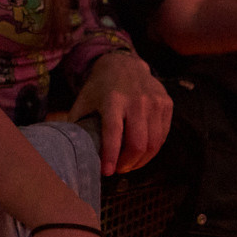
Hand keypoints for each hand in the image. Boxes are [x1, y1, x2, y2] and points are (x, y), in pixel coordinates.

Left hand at [61, 50, 170, 174]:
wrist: (124, 64)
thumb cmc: (100, 88)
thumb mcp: (84, 101)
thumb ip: (77, 124)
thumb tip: (70, 149)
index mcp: (112, 100)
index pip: (113, 134)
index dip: (110, 156)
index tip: (106, 172)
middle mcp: (136, 100)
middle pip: (138, 143)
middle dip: (128, 163)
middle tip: (118, 170)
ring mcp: (155, 102)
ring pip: (153, 143)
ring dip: (141, 161)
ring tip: (129, 165)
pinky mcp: (166, 104)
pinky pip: (163, 136)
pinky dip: (152, 150)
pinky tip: (141, 153)